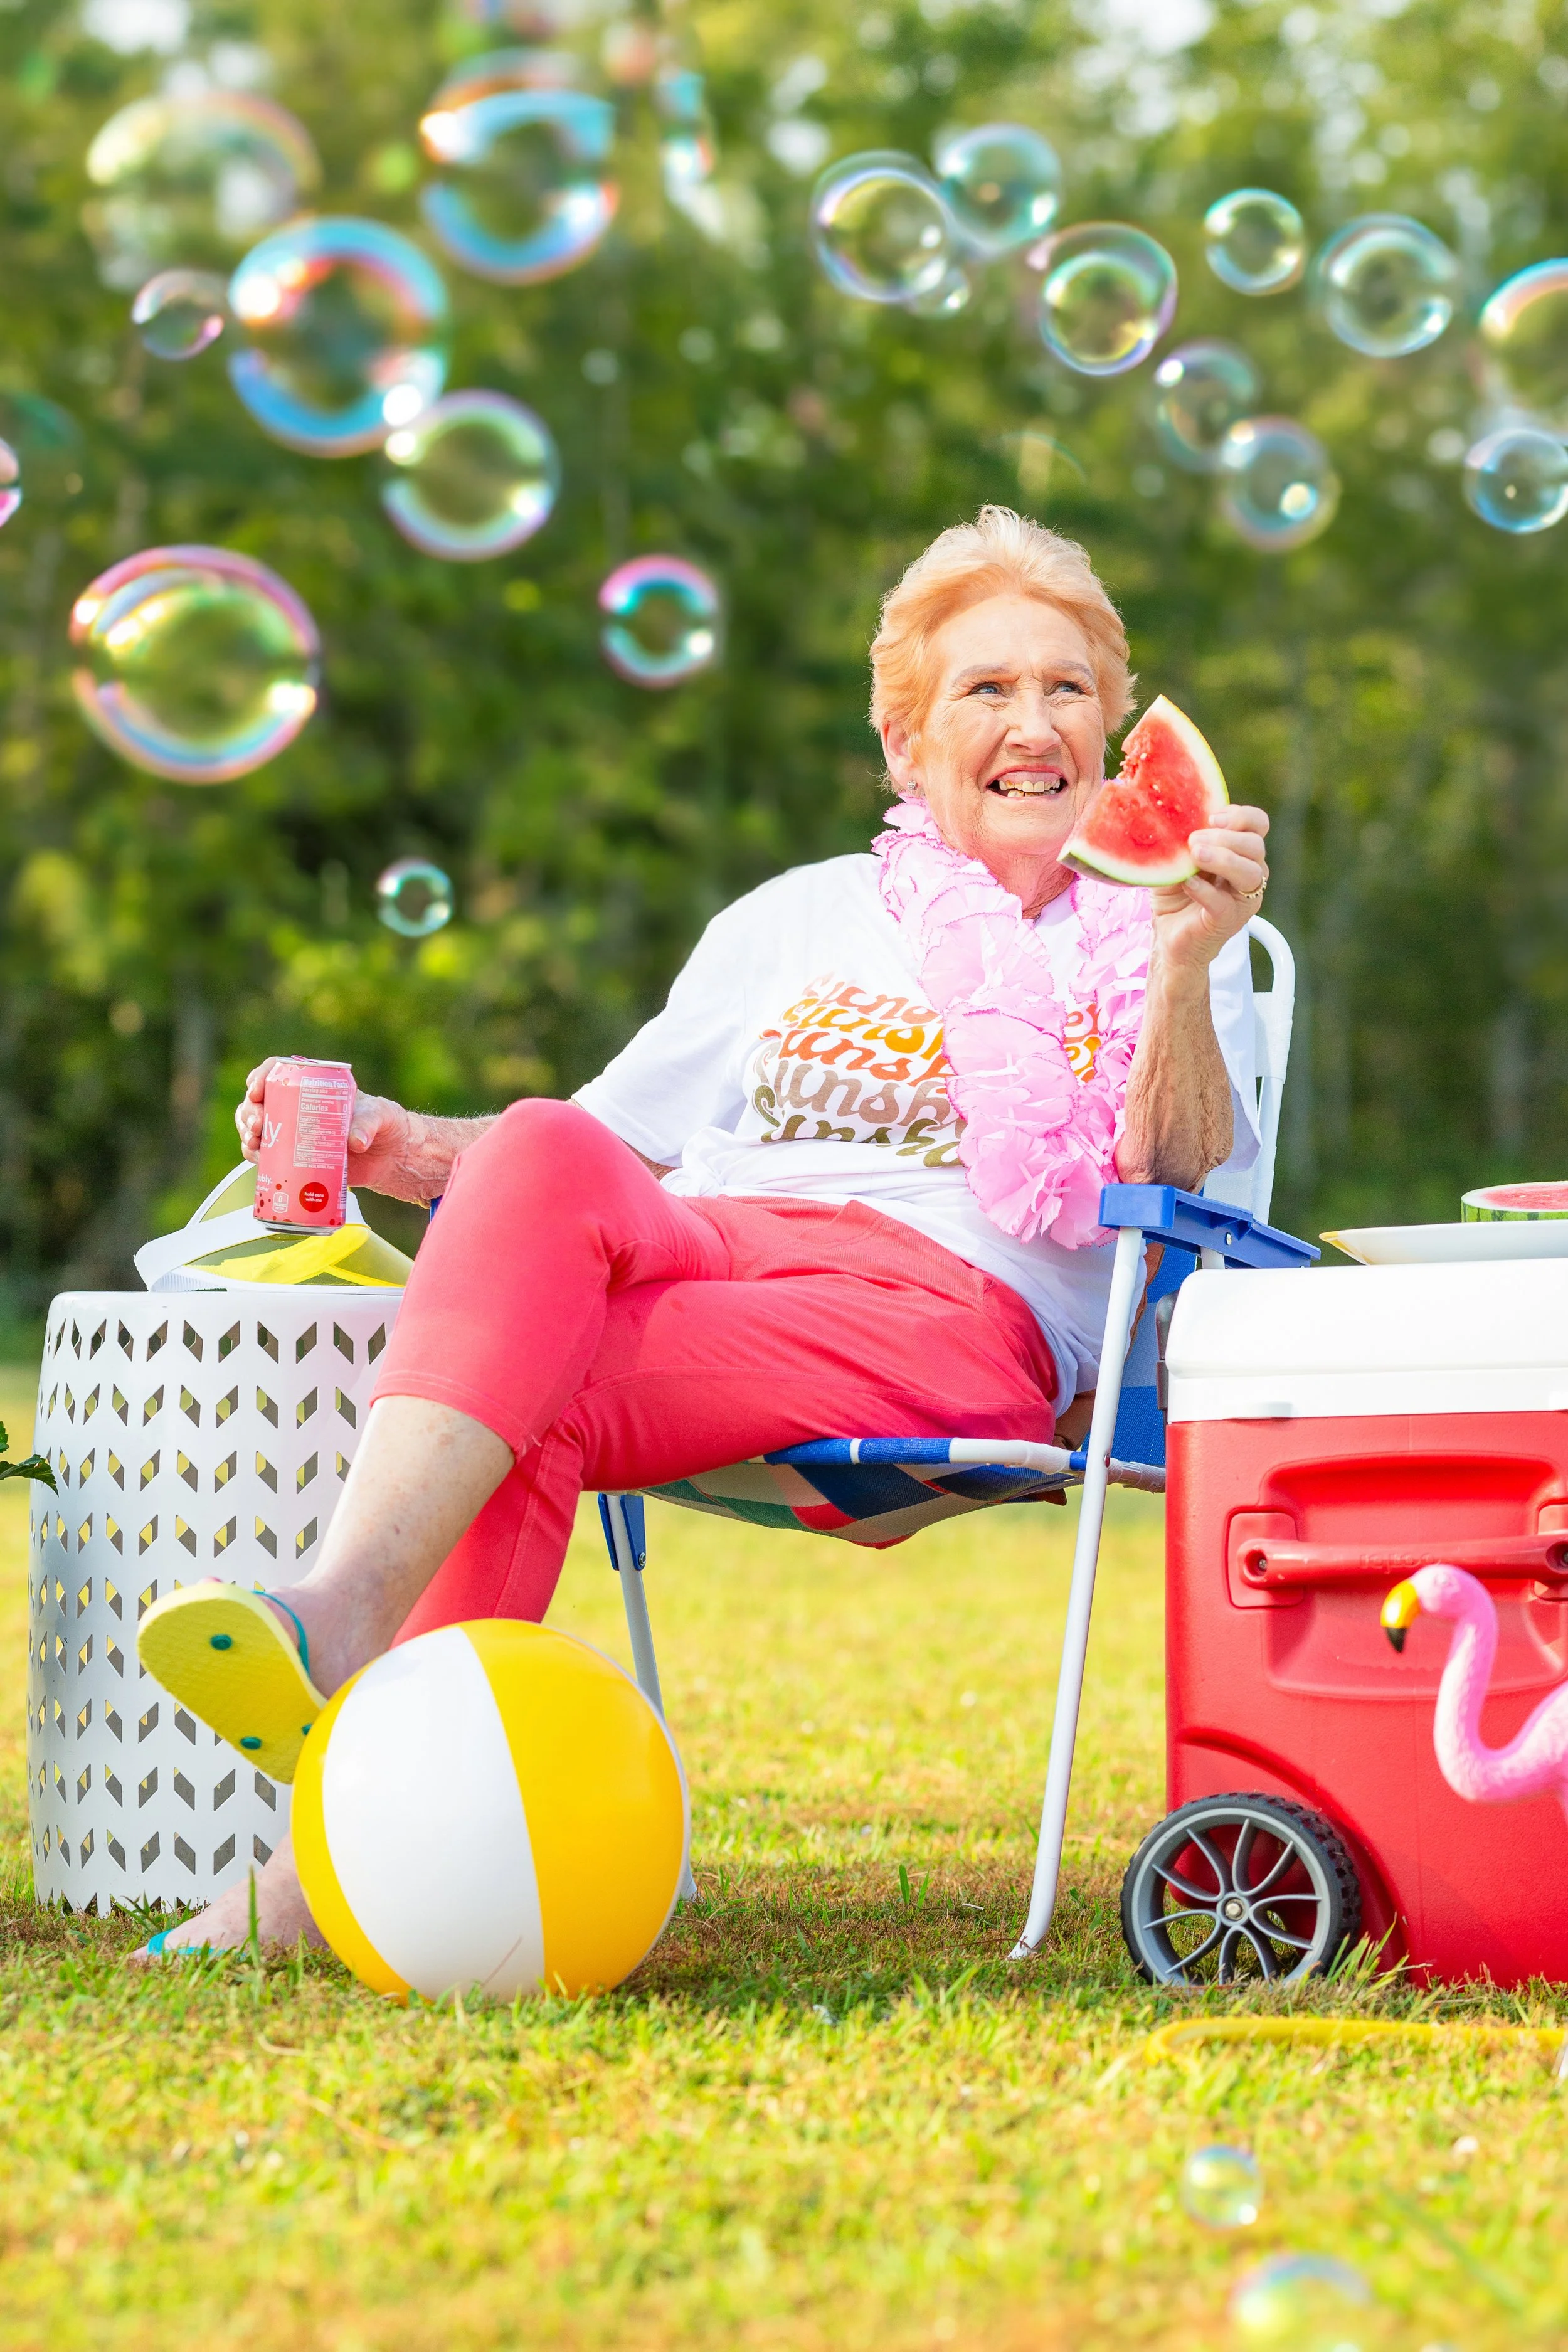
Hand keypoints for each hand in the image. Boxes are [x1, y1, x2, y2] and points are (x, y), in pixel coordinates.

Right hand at [236, 1060, 414, 1192]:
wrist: (390, 1156)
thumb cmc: (384, 1124)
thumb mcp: (380, 1116)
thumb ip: (368, 1124)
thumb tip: (355, 1142)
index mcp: (313, 1085)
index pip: (278, 1071)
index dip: (262, 1076)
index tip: (257, 1090)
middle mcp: (296, 1105)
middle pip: (260, 1100)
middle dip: (250, 1110)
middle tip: (258, 1125)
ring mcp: (292, 1131)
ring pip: (256, 1126)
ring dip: (248, 1133)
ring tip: (254, 1142)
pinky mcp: (294, 1157)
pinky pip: (265, 1154)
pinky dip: (255, 1155)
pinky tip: (257, 1159)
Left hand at [1148, 805, 1269, 979]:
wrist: (1169, 938)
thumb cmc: (1176, 895)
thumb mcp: (1178, 859)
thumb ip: (1184, 839)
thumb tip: (1175, 817)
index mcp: (1241, 853)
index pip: (1258, 825)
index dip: (1240, 816)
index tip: (1211, 817)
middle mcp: (1250, 874)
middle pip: (1255, 845)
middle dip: (1225, 837)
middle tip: (1194, 840)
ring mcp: (1242, 900)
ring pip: (1250, 872)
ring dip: (1222, 859)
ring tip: (1195, 856)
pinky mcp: (1228, 921)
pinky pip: (1224, 903)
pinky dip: (1205, 890)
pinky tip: (1187, 883)